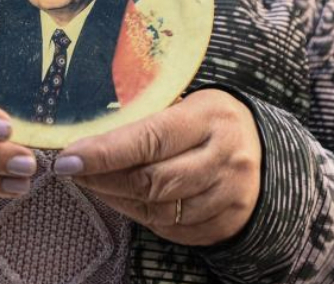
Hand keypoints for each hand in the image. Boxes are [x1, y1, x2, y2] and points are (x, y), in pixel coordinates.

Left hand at [54, 89, 260, 246]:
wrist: (264, 151)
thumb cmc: (210, 121)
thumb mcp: (187, 104)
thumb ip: (146, 120)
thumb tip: (88, 137)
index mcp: (211, 118)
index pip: (150, 139)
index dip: (105, 152)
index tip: (69, 158)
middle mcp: (225, 158)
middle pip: (152, 181)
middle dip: (103, 179)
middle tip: (73, 172)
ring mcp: (230, 196)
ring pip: (158, 210)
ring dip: (117, 199)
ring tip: (94, 184)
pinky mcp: (226, 224)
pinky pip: (171, 228)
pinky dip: (142, 216)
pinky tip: (126, 200)